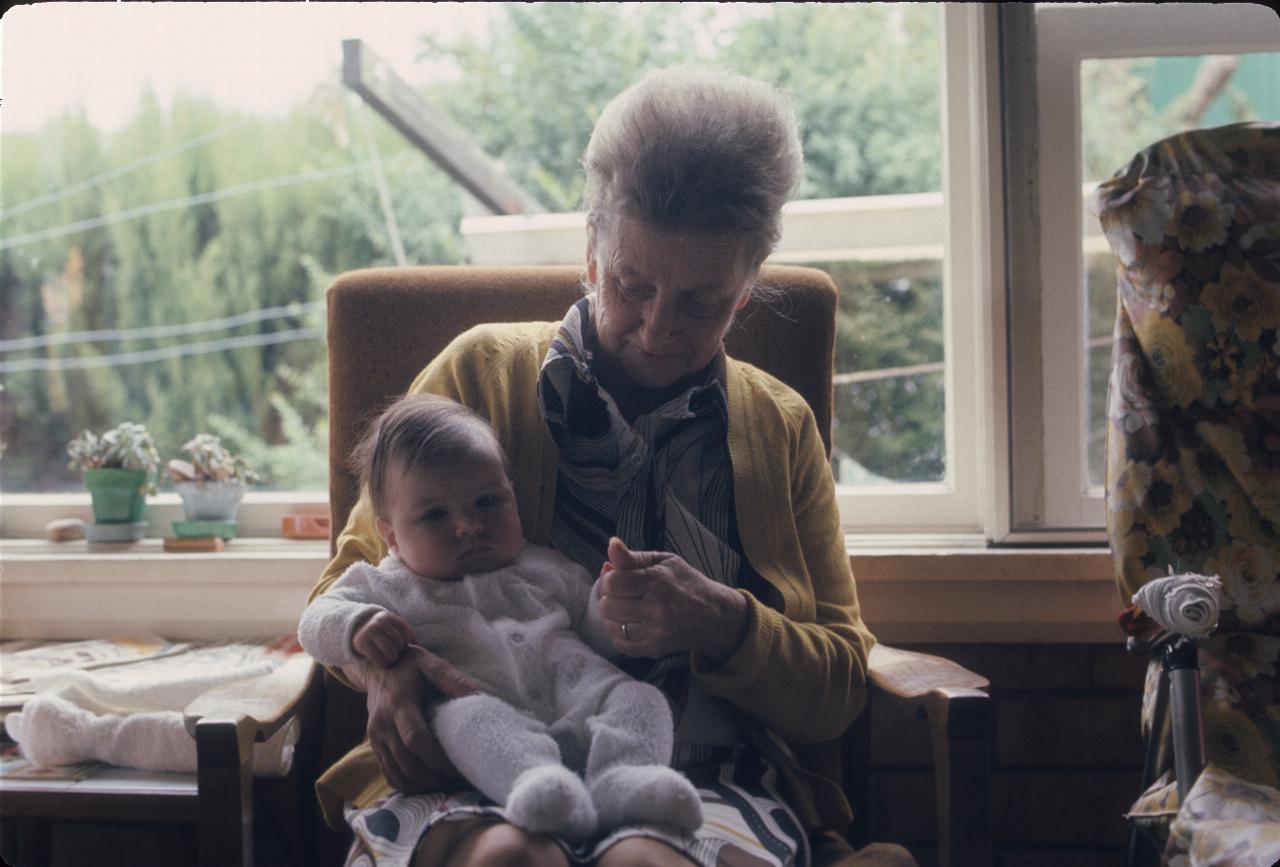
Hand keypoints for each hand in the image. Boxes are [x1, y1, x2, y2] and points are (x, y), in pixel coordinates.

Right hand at [353, 610, 414, 666]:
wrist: (357, 632)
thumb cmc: (382, 632)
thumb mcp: (393, 627)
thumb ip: (408, 633)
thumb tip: (417, 644)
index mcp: (388, 616)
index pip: (406, 632)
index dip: (407, 642)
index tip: (401, 645)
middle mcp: (378, 622)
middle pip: (399, 642)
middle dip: (399, 650)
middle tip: (395, 652)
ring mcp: (369, 632)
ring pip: (390, 651)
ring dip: (393, 658)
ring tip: (391, 658)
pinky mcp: (362, 644)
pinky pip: (379, 659)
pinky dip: (384, 663)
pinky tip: (383, 662)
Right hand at [359, 645, 482, 792]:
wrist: (378, 666)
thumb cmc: (410, 665)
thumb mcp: (432, 665)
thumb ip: (455, 680)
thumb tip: (482, 698)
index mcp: (398, 704)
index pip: (416, 740)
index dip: (438, 759)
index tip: (460, 768)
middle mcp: (382, 724)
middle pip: (407, 763)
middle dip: (434, 778)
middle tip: (460, 783)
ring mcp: (375, 737)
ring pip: (398, 774)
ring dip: (423, 786)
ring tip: (448, 787)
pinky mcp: (374, 745)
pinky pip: (389, 774)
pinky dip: (408, 786)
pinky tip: (428, 786)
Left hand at [596, 536, 748, 663]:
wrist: (714, 613)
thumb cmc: (685, 582)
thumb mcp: (663, 561)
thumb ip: (633, 556)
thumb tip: (612, 544)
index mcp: (657, 580)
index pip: (613, 583)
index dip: (608, 580)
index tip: (616, 580)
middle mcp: (657, 606)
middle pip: (608, 607)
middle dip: (609, 599)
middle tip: (621, 596)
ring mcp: (657, 630)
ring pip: (612, 627)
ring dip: (613, 618)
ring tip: (627, 610)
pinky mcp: (657, 648)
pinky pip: (622, 645)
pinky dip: (620, 635)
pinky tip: (632, 625)